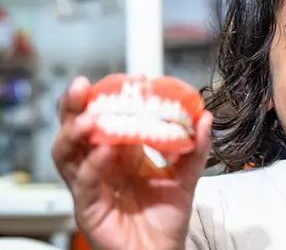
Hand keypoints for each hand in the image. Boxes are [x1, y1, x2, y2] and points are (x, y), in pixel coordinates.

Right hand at [52, 76, 212, 249]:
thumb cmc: (167, 218)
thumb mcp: (186, 177)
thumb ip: (195, 148)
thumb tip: (205, 118)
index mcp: (122, 154)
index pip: (106, 120)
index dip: (109, 100)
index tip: (128, 81)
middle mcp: (101, 166)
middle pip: (77, 131)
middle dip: (75, 107)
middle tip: (83, 87)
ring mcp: (91, 186)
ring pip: (67, 155)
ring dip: (74, 133)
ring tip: (90, 119)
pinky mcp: (88, 208)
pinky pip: (83, 184)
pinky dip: (93, 165)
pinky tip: (107, 152)